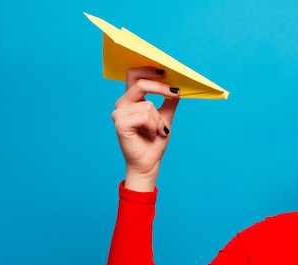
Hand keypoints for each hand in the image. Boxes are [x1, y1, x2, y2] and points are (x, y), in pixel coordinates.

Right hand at [112, 67, 179, 190]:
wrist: (149, 162)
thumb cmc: (154, 141)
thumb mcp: (165, 118)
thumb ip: (169, 102)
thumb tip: (178, 87)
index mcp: (132, 99)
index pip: (134, 75)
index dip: (148, 70)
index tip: (166, 72)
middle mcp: (123, 103)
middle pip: (140, 83)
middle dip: (160, 87)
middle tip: (175, 92)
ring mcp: (119, 112)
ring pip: (148, 105)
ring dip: (159, 120)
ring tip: (157, 131)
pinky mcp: (120, 123)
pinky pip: (145, 116)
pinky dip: (154, 126)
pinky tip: (152, 134)